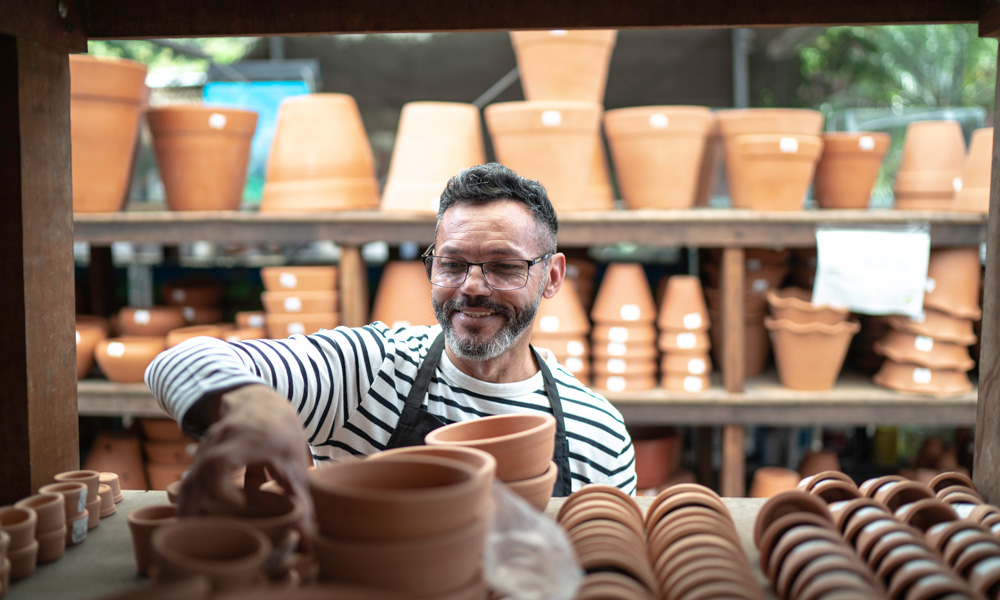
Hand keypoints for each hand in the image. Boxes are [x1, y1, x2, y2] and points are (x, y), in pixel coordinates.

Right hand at [178, 384, 314, 545]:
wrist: (264, 404)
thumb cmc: (282, 436)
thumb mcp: (295, 464)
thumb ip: (300, 501)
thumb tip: (308, 538)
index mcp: (248, 439)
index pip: (220, 462)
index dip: (222, 487)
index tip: (240, 504)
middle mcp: (222, 438)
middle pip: (199, 473)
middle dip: (197, 505)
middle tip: (204, 534)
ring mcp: (208, 443)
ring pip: (191, 476)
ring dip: (189, 505)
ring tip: (189, 534)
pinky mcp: (201, 453)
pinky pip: (190, 476)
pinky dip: (189, 498)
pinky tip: (191, 520)